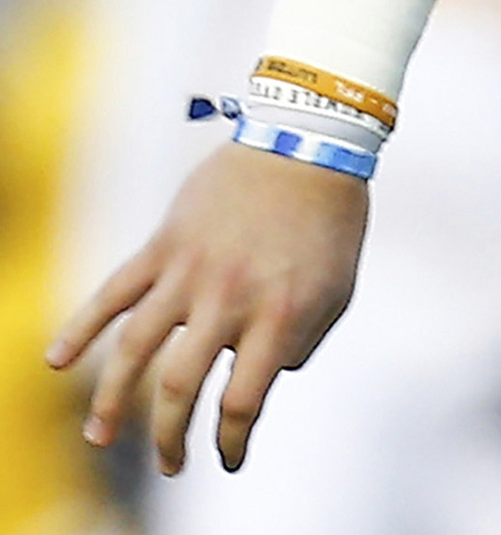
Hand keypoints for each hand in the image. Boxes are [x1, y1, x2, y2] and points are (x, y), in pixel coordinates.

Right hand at [46, 143, 368, 474]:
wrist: (309, 143)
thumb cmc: (330, 222)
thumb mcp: (337, 290)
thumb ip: (302, 341)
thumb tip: (268, 375)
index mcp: (279, 315)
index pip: (243, 401)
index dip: (233, 441)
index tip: (229, 460)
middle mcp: (229, 299)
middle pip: (181, 386)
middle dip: (169, 436)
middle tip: (169, 465)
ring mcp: (190, 272)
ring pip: (135, 348)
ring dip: (112, 398)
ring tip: (100, 436)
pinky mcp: (165, 244)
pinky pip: (113, 292)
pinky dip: (80, 326)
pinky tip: (55, 361)